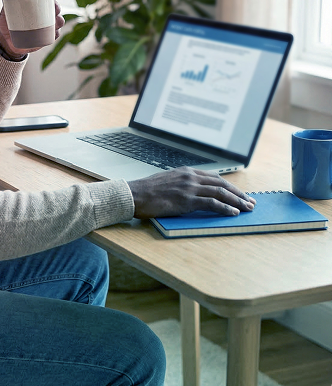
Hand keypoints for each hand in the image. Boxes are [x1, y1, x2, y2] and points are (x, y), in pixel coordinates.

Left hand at [0, 0, 65, 56]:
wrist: (5, 39)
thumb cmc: (7, 21)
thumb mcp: (8, 5)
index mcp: (38, 7)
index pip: (50, 2)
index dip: (55, 2)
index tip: (53, 2)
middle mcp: (44, 17)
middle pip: (57, 12)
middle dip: (58, 11)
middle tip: (53, 12)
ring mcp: (45, 29)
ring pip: (57, 24)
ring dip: (58, 23)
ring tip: (53, 23)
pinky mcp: (44, 39)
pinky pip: (53, 36)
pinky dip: (55, 34)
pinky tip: (53, 33)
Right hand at [127, 167, 255, 218]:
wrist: (134, 194)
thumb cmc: (147, 191)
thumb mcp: (167, 182)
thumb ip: (182, 184)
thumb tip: (193, 193)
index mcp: (186, 172)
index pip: (214, 178)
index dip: (230, 186)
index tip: (240, 194)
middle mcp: (190, 177)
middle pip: (221, 184)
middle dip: (238, 193)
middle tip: (251, 202)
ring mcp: (189, 187)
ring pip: (220, 193)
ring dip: (237, 201)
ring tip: (247, 208)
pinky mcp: (186, 200)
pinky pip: (211, 203)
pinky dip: (225, 208)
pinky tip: (233, 213)